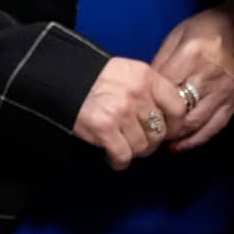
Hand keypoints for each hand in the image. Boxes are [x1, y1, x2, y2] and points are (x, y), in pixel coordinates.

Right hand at [73, 56, 187, 169]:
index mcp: (145, 76)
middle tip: (139, 141)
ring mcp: (121, 111)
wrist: (54, 77)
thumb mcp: (124, 72)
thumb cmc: (89, 76)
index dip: (175, 124)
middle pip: (160, 131)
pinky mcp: (104, 128)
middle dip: (151, 141)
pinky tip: (112, 157)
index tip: (166, 130)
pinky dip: (118, 161)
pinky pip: (123, 155)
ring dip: (133, 151)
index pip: (178, 107)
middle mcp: (137, 93)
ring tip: (121, 147)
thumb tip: (166, 118)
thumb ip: (146, 89)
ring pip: (142, 146)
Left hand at [151, 2, 233, 150]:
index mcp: (191, 56)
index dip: (146, 100)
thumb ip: (161, 61)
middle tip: (139, 131)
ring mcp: (224, 92)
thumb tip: (144, 84)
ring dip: (175, 136)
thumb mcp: (177, 35)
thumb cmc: (208, 28)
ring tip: (156, 140)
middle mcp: (208, 77)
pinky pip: (215, 126)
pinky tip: (180, 146)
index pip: (162, 86)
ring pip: (196, 123)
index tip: (131, 109)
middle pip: (179, 109)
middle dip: (158, 124)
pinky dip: (196, 139)